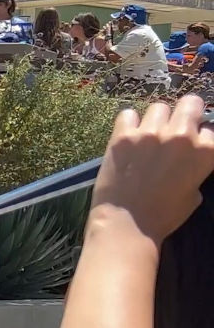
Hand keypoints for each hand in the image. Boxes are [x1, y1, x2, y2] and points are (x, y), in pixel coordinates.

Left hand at [90, 95, 213, 241]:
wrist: (127, 224)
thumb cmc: (165, 215)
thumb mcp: (194, 191)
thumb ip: (197, 165)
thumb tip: (192, 152)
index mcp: (206, 151)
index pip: (209, 127)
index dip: (199, 134)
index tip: (190, 143)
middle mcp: (181, 136)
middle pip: (191, 102)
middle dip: (186, 112)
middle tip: (175, 126)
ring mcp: (151, 133)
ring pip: (158, 108)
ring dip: (155, 120)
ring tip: (148, 137)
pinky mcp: (123, 136)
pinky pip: (128, 114)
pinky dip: (128, 124)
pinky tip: (128, 138)